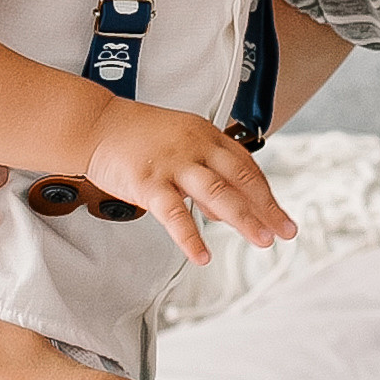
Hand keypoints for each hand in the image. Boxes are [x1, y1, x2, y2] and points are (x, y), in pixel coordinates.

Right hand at [82, 104, 296, 266]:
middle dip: (267, 208)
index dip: (266, 193)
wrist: (94, 123)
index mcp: (206, 135)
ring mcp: (173, 164)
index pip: (246, 166)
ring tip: (262, 240)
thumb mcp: (179, 144)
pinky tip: (202, 255)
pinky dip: (190, 237)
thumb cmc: (135, 135)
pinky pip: (174, 214)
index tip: (280, 215)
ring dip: (244, 219)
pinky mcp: (148, 182)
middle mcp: (195, 146)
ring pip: (217, 193)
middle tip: (286, 231)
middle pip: (240, 179)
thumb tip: (223, 212)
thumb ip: (204, 174)